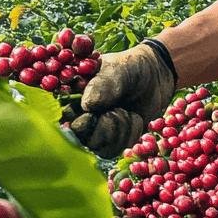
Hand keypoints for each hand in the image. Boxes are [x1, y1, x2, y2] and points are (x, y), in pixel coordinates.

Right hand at [68, 42, 174, 156]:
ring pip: (95, 146)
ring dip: (117, 129)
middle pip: (76, 136)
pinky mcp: (111, 140)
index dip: (75, 119)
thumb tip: (87, 105)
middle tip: (117, 109)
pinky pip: (113, 150)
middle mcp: (78, 114)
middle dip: (101, 125)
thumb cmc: (131, 67)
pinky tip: (134, 118)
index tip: (90, 114)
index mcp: (71, 94)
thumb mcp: (117, 69)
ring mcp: (94, 129)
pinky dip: (128, 135)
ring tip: (127, 111)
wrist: (156, 76)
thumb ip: (102, 84)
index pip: (60, 115)